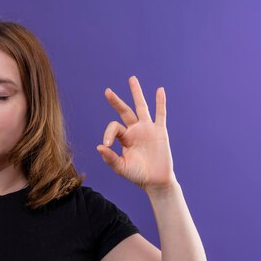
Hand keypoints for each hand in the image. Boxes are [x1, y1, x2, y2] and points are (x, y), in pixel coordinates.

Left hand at [97, 76, 176, 193]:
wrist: (155, 181)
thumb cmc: (137, 175)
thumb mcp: (121, 167)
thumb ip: (110, 158)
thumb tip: (99, 146)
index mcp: (124, 138)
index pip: (114, 127)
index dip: (108, 133)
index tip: (106, 145)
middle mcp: (134, 130)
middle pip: (124, 111)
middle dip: (116, 101)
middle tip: (107, 91)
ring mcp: (147, 129)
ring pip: (141, 107)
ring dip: (137, 93)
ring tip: (131, 79)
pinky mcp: (160, 132)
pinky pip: (160, 114)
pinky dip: (161, 102)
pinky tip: (160, 90)